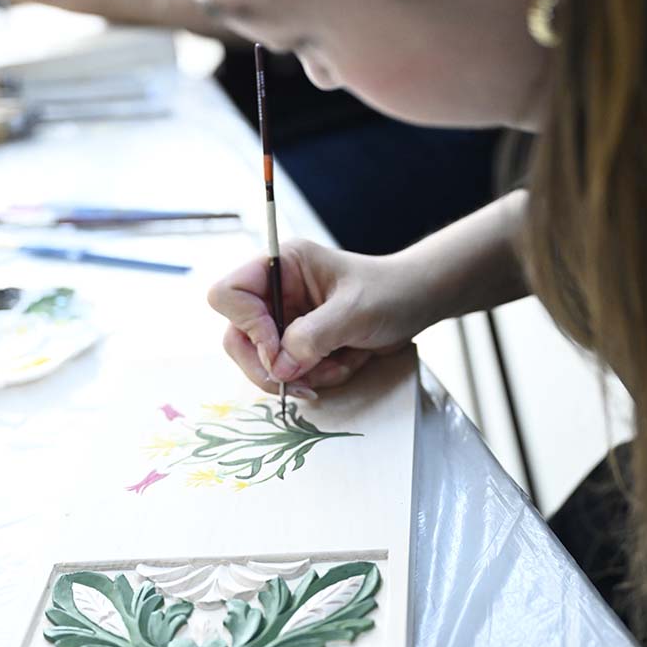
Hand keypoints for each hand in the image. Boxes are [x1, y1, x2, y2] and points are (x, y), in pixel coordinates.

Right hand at [208, 240, 425, 396]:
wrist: (417, 303)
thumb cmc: (390, 291)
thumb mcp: (355, 310)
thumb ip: (314, 336)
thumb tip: (279, 368)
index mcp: (282, 266)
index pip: (229, 294)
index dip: (246, 325)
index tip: (278, 348)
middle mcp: (274, 292)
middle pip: (236, 338)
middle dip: (270, 365)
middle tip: (304, 380)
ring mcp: (283, 321)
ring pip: (261, 363)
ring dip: (300, 375)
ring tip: (338, 365)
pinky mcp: (296, 345)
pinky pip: (287, 375)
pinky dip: (314, 379)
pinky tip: (343, 364)